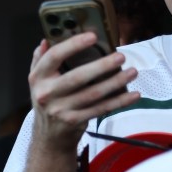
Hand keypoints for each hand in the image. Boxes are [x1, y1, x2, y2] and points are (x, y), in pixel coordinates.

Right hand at [28, 34, 139, 150]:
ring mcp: (60, 110)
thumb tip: (45, 41)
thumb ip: (40, 60)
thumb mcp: (38, 82)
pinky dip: (119, 102)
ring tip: (132, 72)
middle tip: (121, 56)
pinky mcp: (74, 121)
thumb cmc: (48, 101)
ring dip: (115, 83)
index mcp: (38, 78)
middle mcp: (46, 94)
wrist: (48, 136)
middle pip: (76, 77)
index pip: (53, 57)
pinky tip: (133, 94)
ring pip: (92, 94)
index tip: (93, 36)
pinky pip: (100, 109)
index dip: (72, 45)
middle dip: (101, 66)